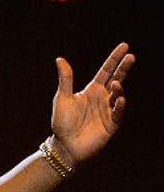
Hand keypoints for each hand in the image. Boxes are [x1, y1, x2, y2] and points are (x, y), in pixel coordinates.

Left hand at [51, 43, 134, 165]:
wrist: (63, 146)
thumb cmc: (62, 123)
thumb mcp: (62, 98)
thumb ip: (65, 79)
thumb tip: (60, 59)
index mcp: (92, 90)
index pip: (107, 70)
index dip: (115, 59)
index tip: (124, 46)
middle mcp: (102, 98)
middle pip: (117, 79)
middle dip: (124, 68)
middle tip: (131, 56)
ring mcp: (108, 111)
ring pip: (118, 95)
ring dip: (119, 88)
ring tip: (116, 83)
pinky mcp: (111, 124)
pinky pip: (118, 113)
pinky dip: (119, 105)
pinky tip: (119, 98)